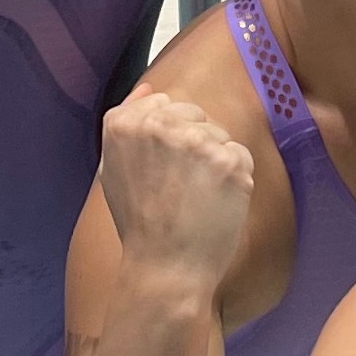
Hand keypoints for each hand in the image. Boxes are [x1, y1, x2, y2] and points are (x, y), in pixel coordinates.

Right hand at [97, 91, 255, 286]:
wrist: (165, 268)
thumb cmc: (139, 224)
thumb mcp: (114, 169)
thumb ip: (128, 123)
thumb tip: (148, 88)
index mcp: (124, 124)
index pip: (164, 103)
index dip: (170, 137)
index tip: (165, 168)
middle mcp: (159, 125)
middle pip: (196, 115)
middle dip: (195, 145)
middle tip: (181, 187)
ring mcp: (196, 141)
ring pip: (220, 135)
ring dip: (216, 162)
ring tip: (197, 198)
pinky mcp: (228, 160)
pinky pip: (241, 155)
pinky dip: (236, 178)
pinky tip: (216, 203)